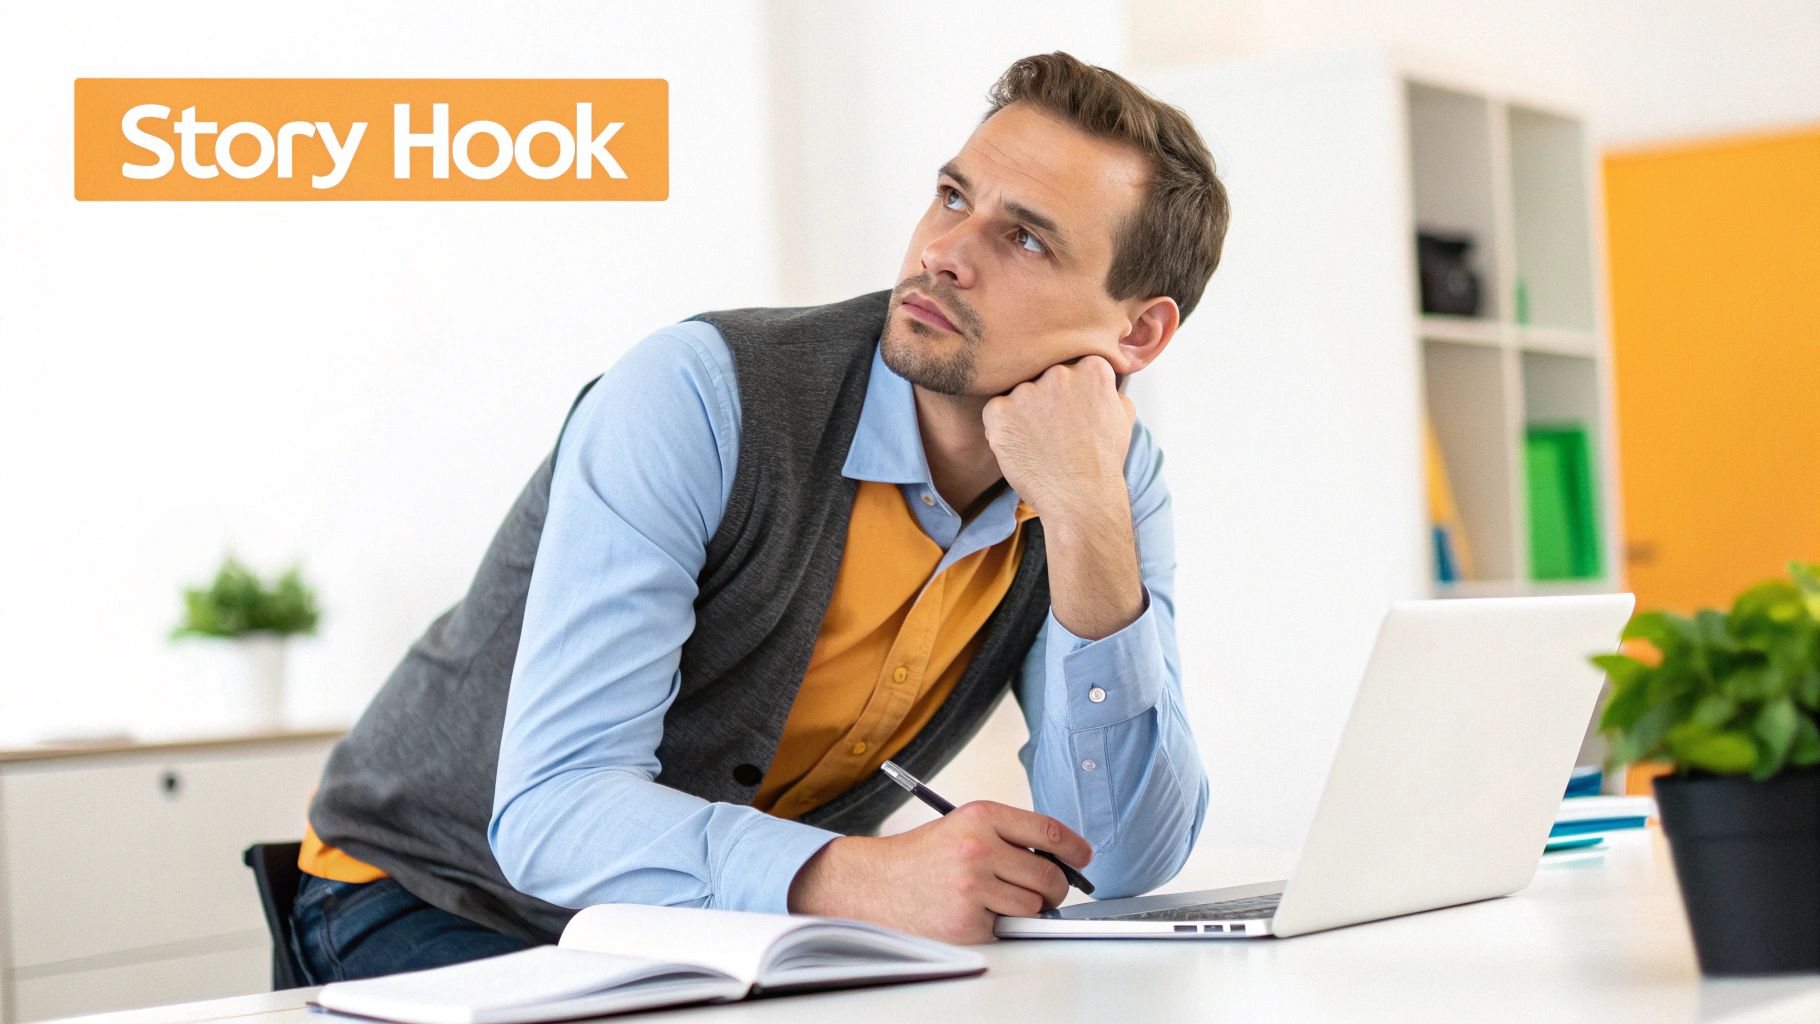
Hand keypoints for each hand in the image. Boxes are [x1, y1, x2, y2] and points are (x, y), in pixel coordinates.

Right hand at [786, 801, 1092, 943]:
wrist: (875, 883)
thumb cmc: (922, 856)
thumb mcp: (963, 826)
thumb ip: (1009, 835)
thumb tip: (1062, 859)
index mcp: (981, 816)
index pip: (1048, 832)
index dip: (1075, 848)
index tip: (1084, 858)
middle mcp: (979, 848)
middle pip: (1049, 875)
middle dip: (1055, 888)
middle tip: (1047, 891)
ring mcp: (973, 887)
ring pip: (1034, 906)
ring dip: (1027, 909)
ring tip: (1002, 900)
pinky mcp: (968, 921)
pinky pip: (1007, 928)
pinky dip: (999, 925)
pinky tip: (975, 912)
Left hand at [980, 355, 1135, 521]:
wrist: (1080, 498)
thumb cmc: (1102, 462)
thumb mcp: (1122, 415)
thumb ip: (1108, 387)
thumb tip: (1098, 375)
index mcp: (1092, 368)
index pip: (1072, 363)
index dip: (1070, 389)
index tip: (1072, 410)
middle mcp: (1059, 373)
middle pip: (1043, 375)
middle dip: (1046, 398)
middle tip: (1054, 429)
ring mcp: (1027, 391)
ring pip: (1019, 393)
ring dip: (1024, 412)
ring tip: (1039, 442)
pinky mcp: (1000, 410)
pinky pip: (995, 410)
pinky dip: (1003, 427)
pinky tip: (1021, 446)